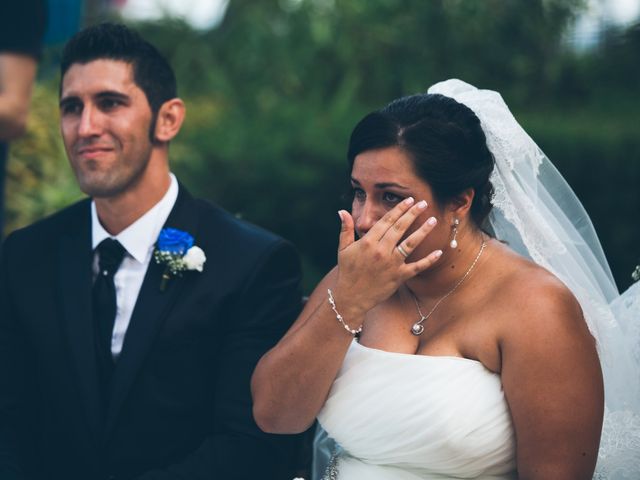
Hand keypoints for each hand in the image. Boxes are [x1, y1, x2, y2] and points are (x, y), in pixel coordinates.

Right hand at [334, 197, 441, 317]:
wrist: (351, 297)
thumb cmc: (347, 272)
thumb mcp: (343, 249)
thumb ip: (345, 229)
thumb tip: (341, 211)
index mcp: (368, 242)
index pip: (386, 221)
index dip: (399, 209)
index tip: (409, 200)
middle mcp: (381, 250)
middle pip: (400, 228)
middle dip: (413, 214)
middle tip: (423, 203)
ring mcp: (392, 264)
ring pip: (410, 243)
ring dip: (423, 231)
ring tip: (433, 220)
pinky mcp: (399, 276)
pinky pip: (417, 266)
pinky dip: (429, 260)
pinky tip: (439, 251)